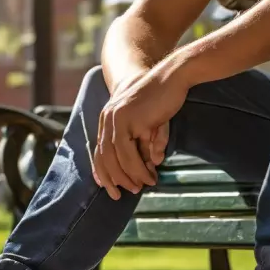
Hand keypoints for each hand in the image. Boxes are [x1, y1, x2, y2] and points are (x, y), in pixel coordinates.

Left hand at [93, 60, 186, 199]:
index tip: (109, 187)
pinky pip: (130, 154)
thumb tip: (152, 161)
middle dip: (116, 178)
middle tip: (129, 192)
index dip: (102, 171)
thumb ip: (145, 141)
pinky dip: (139, 168)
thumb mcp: (148, 123)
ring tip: (144, 185)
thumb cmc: (160, 99)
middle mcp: (107, 118)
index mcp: (108, 117)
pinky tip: (150, 174)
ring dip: (131, 176)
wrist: (170, 77)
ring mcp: (117, 119)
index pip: (99, 149)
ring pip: (118, 158)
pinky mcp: (129, 121)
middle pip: (105, 157)